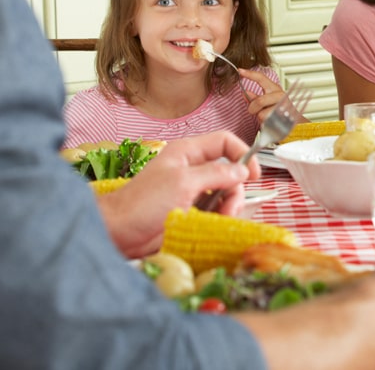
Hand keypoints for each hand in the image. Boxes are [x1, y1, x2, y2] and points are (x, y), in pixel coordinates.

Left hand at [96, 131, 259, 257]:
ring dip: (228, 207)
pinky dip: (219, 218)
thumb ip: (216, 174)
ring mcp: (192, 190)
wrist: (120, 232)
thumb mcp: (183, 183)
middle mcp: (192, 169)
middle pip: (230, 172)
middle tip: (230, 209)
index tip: (254, 174)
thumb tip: (242, 171)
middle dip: (234, 191)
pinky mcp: (191, 211)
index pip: (225, 142)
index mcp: (188, 152)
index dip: (243, 154)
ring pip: (225, 194)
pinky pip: (215, 210)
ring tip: (219, 220)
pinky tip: (212, 226)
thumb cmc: (144, 203)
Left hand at [238, 69, 296, 122]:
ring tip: (267, 117)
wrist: (293, 122)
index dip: (250, 74)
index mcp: (274, 88)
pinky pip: (268, 122)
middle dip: (253, 108)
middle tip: (254, 111)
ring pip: (262, 114)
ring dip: (261, 118)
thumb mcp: (266, 102)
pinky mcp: (284, 117)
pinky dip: (266, 124)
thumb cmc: (279, 111)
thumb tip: (245, 93)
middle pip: (259, 101)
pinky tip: (271, 121)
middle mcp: (280, 95)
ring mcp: (283, 106)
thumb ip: (254, 98)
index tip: (240, 71)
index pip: (261, 78)